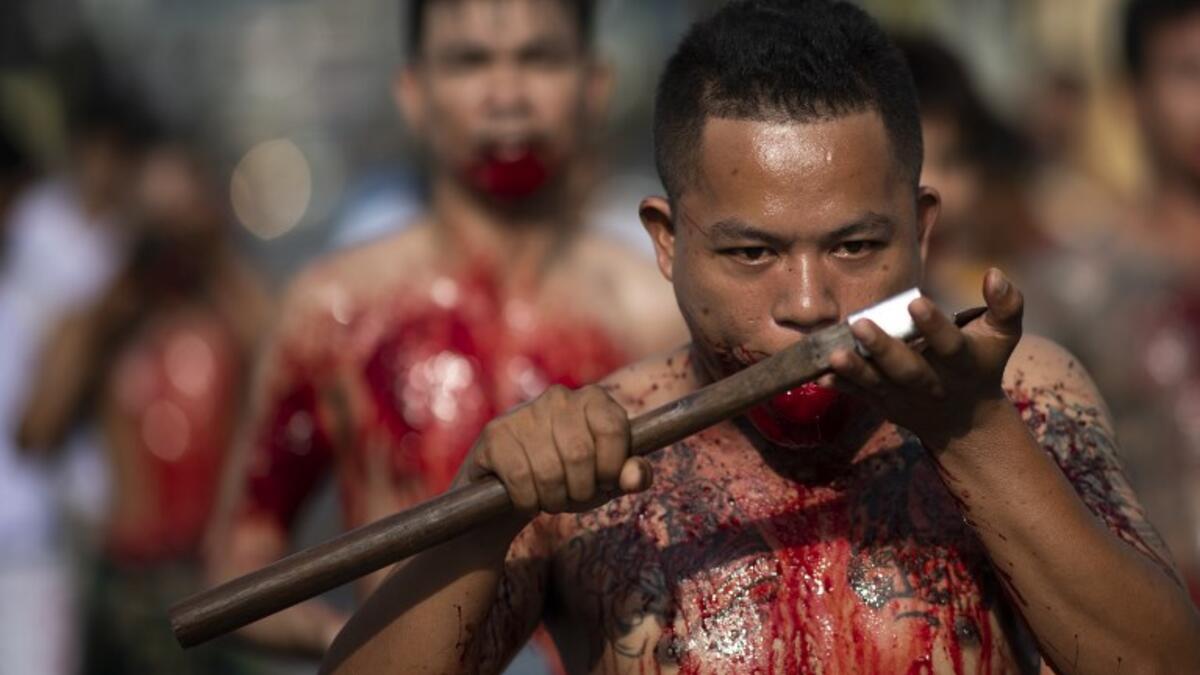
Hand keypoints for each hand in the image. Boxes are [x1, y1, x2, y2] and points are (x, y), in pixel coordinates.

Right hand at [467, 384, 651, 514]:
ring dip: (553, 500)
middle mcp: (558, 397)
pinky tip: (526, 498)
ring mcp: (523, 413)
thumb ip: (631, 475)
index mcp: (594, 399)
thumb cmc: (570, 478)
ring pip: (549, 471)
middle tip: (572, 496)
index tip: (604, 482)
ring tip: (550, 497)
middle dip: (580, 491)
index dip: (611, 467)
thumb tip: (636, 477)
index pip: (613, 429)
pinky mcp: (495, 434)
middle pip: (580, 455)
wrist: (512, 488)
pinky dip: (527, 501)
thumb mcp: (606, 478)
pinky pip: (520, 479)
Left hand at [827, 268, 1023, 447]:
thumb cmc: (981, 365)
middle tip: (860, 324)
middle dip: (884, 349)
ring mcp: (905, 397)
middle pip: (908, 370)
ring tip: (833, 354)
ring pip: (878, 385)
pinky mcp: (883, 404)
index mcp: (963, 364)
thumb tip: (994, 273)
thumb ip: (1006, 305)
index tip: (916, 301)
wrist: (963, 421)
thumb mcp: (1002, 336)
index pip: (950, 344)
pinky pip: (859, 395)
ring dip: (854, 370)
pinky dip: (840, 386)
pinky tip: (820, 373)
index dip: (935, 325)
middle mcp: (933, 383)